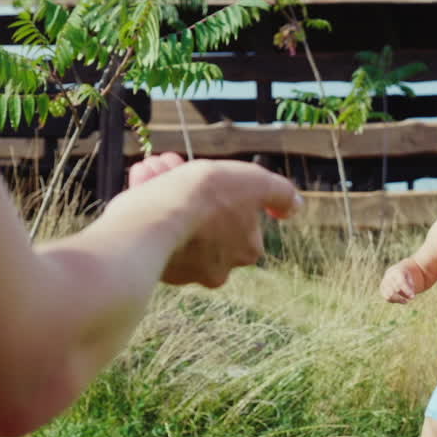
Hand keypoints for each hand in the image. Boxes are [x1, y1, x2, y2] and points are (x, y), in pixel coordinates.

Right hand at [125, 153, 300, 287]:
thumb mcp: (254, 182)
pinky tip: (141, 190)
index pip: (236, 214)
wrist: (155, 220)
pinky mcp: (154, 270)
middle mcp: (219, 269)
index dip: (220, 187)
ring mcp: (185, 271)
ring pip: (177, 223)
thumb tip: (295, 206)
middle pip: (206, 219)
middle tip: (171, 165)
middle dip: (189, 189)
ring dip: (166, 192)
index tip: (205, 173)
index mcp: (247, 251)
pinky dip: (147, 208)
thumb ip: (280, 193)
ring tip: (151, 171)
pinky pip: (153, 233)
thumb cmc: (208, 197)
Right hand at [380, 264, 416, 303]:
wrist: (393, 272)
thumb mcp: (410, 278)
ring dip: (399, 300)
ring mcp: (383, 284)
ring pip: (389, 296)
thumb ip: (411, 287)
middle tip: (411, 298)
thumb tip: (411, 297)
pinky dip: (395, 301)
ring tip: (406, 301)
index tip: (413, 297)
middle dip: (404, 295)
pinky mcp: (382, 290)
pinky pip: (388, 299)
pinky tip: (401, 300)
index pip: (400, 283)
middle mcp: (388, 277)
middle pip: (395, 290)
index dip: (406, 290)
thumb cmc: (404, 276)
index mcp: (396, 272)